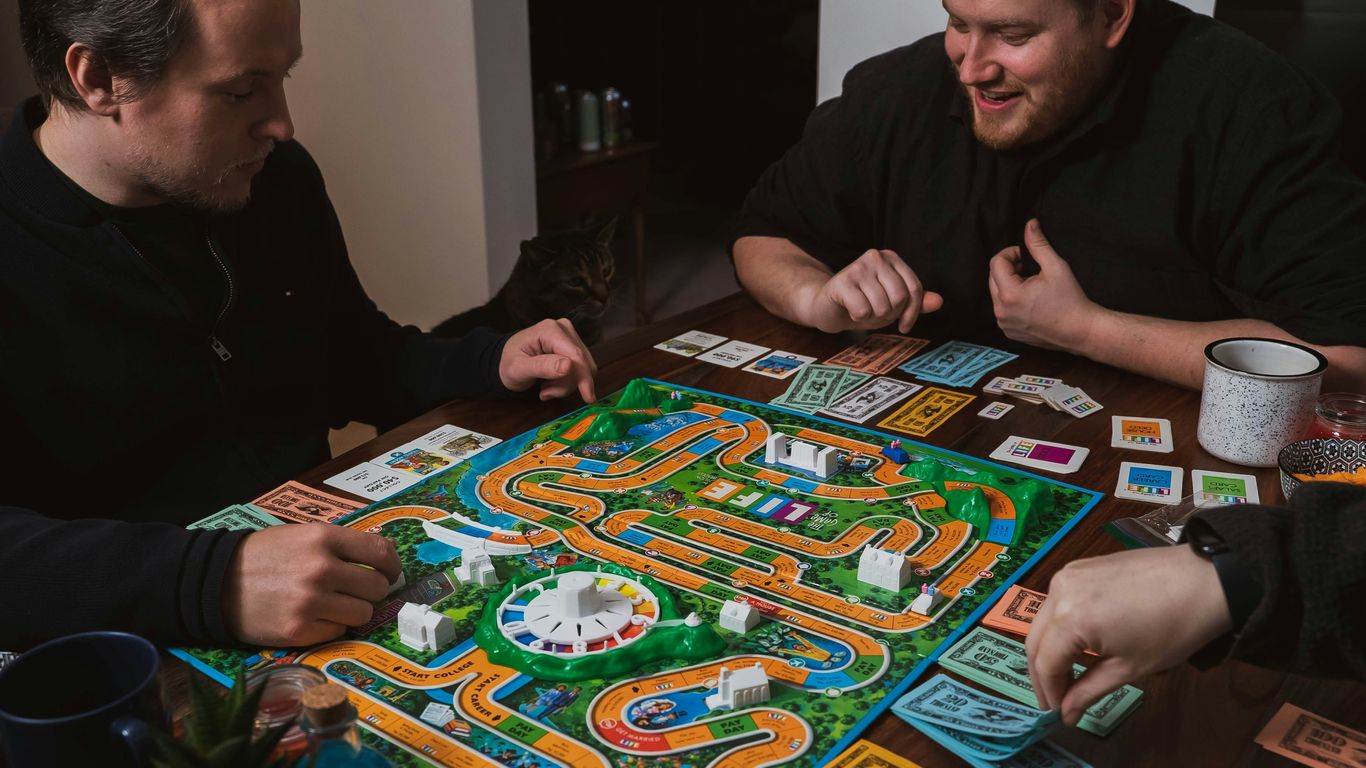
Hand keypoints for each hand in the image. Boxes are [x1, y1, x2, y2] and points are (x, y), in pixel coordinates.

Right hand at [223, 524, 400, 646]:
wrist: (216, 582)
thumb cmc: (265, 556)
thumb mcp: (303, 535)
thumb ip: (342, 543)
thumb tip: (385, 554)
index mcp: (324, 538)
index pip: (381, 552)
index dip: (392, 565)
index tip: (390, 572)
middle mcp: (321, 569)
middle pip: (378, 587)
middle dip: (371, 590)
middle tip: (355, 590)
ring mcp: (310, 602)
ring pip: (363, 614)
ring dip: (353, 610)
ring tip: (333, 604)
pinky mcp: (299, 630)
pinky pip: (339, 631)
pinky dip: (331, 626)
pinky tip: (313, 616)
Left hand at [499, 318, 597, 402]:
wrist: (504, 359)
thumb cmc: (507, 363)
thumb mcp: (519, 369)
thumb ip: (542, 367)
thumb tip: (569, 366)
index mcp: (550, 330)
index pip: (576, 356)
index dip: (584, 378)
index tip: (588, 398)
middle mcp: (564, 328)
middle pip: (581, 363)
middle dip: (567, 383)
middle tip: (545, 392)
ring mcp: (570, 335)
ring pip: (583, 368)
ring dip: (565, 384)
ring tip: (545, 388)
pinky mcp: (572, 345)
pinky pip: (580, 369)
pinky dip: (567, 381)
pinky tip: (550, 383)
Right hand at [805, 249, 942, 333]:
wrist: (826, 307)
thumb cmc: (862, 303)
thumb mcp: (892, 303)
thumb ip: (915, 302)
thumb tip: (939, 302)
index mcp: (891, 258)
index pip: (914, 288)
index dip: (912, 312)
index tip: (904, 325)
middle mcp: (876, 257)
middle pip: (899, 297)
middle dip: (889, 314)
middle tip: (875, 313)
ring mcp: (858, 267)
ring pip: (882, 306)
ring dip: (873, 317)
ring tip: (862, 310)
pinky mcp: (842, 281)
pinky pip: (863, 310)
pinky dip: (858, 317)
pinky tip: (851, 310)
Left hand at [988, 219, 1098, 349]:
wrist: (1080, 330)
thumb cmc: (1070, 299)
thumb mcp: (1056, 267)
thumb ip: (1038, 245)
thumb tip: (1029, 224)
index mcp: (1010, 295)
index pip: (996, 262)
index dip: (1011, 253)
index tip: (1027, 256)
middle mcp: (1001, 311)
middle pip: (993, 277)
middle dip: (1009, 268)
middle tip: (1031, 270)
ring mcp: (1004, 323)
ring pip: (997, 293)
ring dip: (1010, 284)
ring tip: (1032, 286)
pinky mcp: (1008, 331)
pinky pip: (1002, 309)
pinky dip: (1012, 301)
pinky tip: (1031, 302)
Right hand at [1026, 546, 1232, 725]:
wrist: (1204, 581)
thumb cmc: (1172, 628)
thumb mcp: (1129, 668)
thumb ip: (1089, 690)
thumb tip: (1067, 714)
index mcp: (1070, 620)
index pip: (1045, 663)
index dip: (1049, 692)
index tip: (1058, 712)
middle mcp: (1058, 593)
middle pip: (1034, 640)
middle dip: (1042, 674)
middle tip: (1056, 700)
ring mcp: (1067, 575)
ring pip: (1043, 620)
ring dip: (1049, 649)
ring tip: (1067, 674)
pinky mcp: (1079, 567)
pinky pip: (1057, 601)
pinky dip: (1060, 625)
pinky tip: (1076, 643)